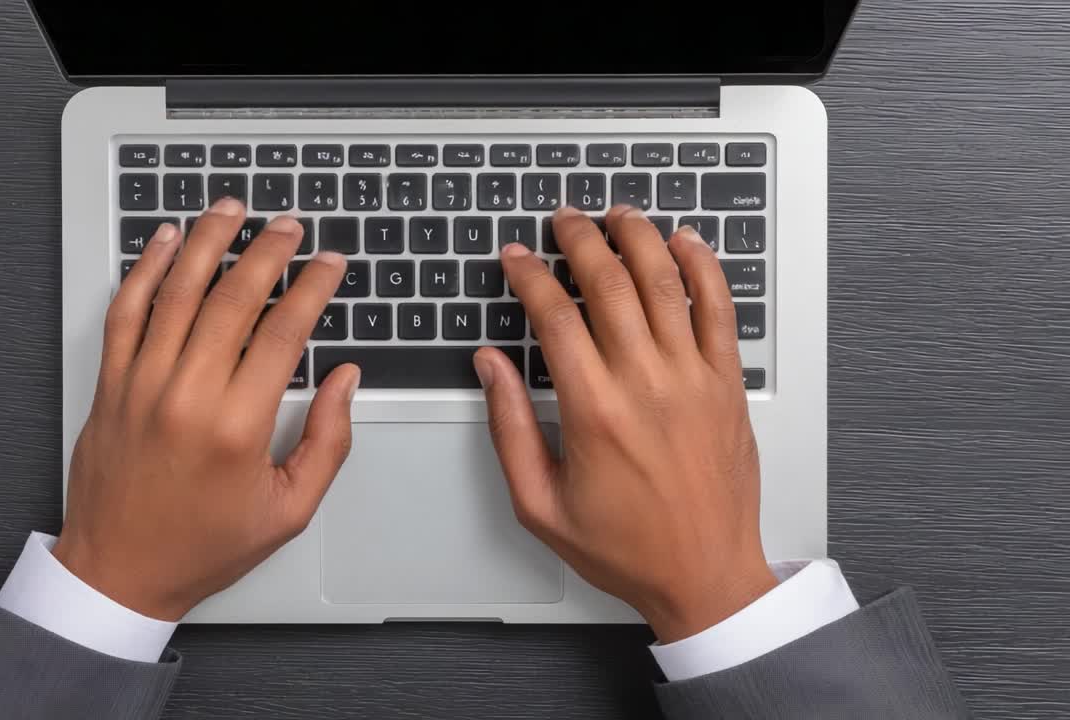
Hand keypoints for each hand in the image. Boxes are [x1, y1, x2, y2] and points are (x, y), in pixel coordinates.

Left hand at [55, 198, 359, 620]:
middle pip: (233, 298)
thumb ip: (328, 441)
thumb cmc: (202, 546)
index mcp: (238, 428)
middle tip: (289, 225)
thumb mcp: (288, 510)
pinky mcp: (110, 385)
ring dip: (207, 242)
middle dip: (268, 251)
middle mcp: (187, 396)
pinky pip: (126, 312)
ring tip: (231, 210)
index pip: (284, 331)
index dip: (313, 287)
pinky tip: (163, 241)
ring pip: (176, 291)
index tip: (329, 263)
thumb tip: (346, 380)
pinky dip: (144, 269)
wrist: (118, 572)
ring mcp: (141, 385)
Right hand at [473, 205, 776, 642]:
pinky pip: (719, 308)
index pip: (554, 315)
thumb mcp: (539, 503)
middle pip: (609, 283)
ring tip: (617, 216)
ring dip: (638, 237)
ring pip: (665, 281)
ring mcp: (693, 379)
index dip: (528, 275)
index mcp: (594, 411)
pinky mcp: (727, 384)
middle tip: (562, 222)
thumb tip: (491, 366)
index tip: (515, 259)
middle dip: (578, 240)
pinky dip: (703, 267)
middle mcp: (646, 384)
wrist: (705, 576)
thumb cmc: (626, 548)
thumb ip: (510, 427)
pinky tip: (685, 243)